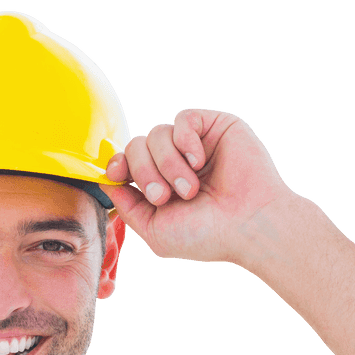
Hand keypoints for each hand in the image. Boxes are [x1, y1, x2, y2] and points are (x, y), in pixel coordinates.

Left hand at [103, 108, 294, 265]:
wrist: (249, 225)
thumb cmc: (206, 235)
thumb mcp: (154, 230)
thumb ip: (127, 206)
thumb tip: (105, 179)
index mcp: (160, 186)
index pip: (126, 163)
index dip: (117, 165)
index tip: (119, 176)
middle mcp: (174, 163)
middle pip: (136, 146)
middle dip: (144, 173)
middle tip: (165, 197)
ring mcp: (194, 144)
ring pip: (156, 133)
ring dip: (168, 164)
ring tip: (190, 188)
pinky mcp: (214, 126)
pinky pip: (182, 119)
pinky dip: (185, 142)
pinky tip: (199, 162)